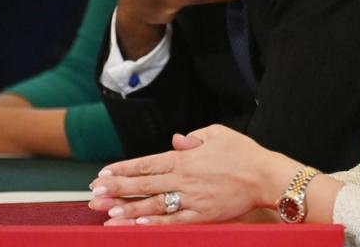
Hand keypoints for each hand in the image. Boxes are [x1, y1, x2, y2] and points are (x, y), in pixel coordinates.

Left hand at [88, 124, 294, 225]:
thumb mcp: (218, 133)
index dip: (123, 169)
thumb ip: (193, 137)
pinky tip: (137, 226)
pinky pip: (173, 220)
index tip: (103, 174)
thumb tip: (175, 140)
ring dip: (128, 209)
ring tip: (107, 214)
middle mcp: (184, 178)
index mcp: (186, 158)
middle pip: (144, 184)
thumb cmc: (244, 153)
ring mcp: (192, 198)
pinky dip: (153, 223)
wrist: (266, 176)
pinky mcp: (201, 214)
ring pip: (153, 204)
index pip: (147, 163)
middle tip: (93, 195)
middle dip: (116, 189)